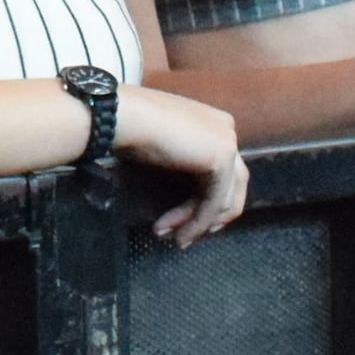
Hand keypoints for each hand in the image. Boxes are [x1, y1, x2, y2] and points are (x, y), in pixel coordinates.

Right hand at [111, 83, 251, 246]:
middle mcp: (227, 129)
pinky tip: (180, 234)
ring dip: (198, 223)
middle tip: (188, 236)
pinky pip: (213, 202)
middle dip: (211, 216)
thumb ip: (186, 163)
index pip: (226, 171)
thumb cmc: (132, 126)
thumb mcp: (167, 146)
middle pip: (232, 186)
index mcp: (216, 123)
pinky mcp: (220, 159)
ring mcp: (227, 143)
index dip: (210, 202)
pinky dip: (198, 222)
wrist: (123, 116)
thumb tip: (190, 198)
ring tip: (175, 238)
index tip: (188, 223)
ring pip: (223, 198)